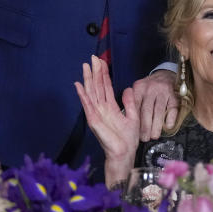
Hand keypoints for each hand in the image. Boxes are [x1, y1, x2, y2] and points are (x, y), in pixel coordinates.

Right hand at [74, 56, 138, 185]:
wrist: (124, 153)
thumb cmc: (128, 139)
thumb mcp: (133, 116)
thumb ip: (129, 102)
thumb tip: (128, 88)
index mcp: (110, 107)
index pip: (106, 86)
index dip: (103, 74)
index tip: (101, 61)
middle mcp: (101, 108)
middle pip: (97, 86)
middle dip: (95, 72)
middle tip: (92, 58)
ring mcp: (96, 113)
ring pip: (91, 92)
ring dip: (88, 79)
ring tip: (85, 66)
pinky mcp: (93, 119)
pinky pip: (87, 104)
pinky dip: (82, 95)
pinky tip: (79, 85)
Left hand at [131, 69, 179, 140]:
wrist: (165, 75)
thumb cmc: (149, 88)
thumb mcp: (139, 91)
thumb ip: (134, 103)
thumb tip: (128, 122)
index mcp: (139, 88)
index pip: (136, 106)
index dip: (136, 120)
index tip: (135, 132)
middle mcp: (151, 88)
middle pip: (147, 110)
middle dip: (145, 126)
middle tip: (144, 138)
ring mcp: (163, 91)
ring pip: (159, 110)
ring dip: (157, 125)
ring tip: (154, 136)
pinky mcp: (174, 94)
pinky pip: (172, 108)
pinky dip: (170, 118)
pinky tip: (168, 127)